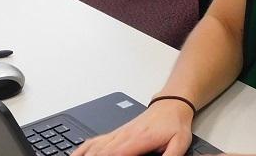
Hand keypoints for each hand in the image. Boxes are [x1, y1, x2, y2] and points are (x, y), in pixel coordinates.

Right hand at [71, 99, 194, 155]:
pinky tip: (76, 154)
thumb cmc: (174, 124)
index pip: (114, 155)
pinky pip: (94, 141)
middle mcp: (123, 136)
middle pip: (99, 153)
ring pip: (94, 147)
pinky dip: (83, 148)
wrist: (171, 105)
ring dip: (83, 155)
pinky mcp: (116, 133)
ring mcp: (117, 133)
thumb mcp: (179, 143)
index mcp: (137, 140)